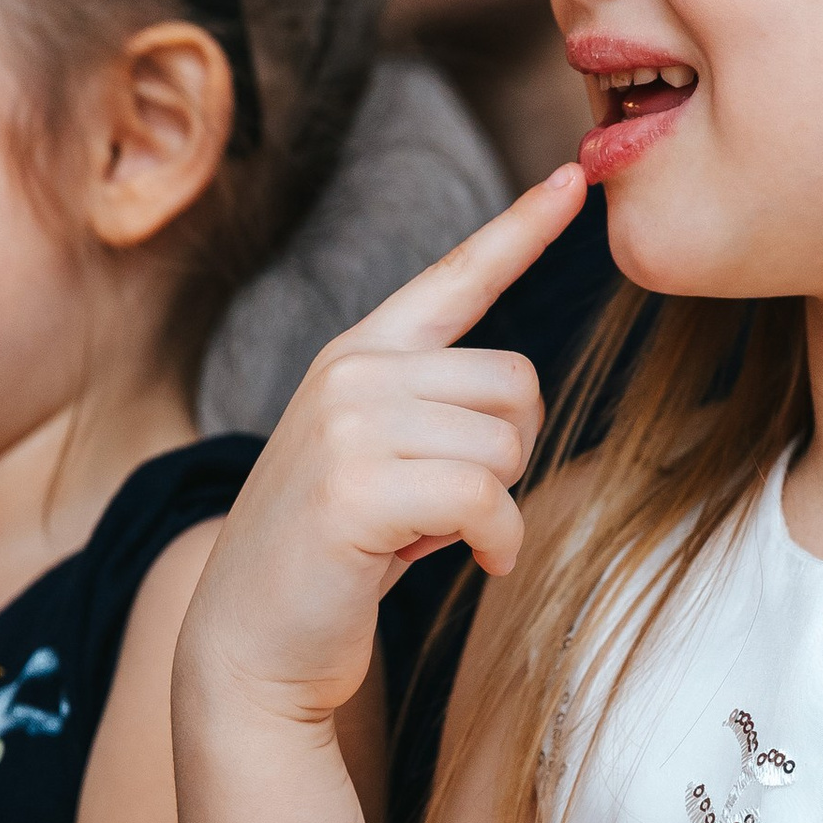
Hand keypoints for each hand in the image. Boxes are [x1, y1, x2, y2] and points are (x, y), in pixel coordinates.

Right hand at [173, 171, 582, 730]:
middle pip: (517, 383)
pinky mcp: (357, 489)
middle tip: (449, 505)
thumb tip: (516, 401)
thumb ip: (430, 408)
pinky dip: (497, 545)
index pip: (456, 275)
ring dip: (495, 507)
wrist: (249, 645)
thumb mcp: (375, 457)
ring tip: (429, 534)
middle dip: (508, 455)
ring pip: (506, 444)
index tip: (573, 177)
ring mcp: (349, 425)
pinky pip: (487, 499)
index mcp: (360, 354)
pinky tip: (466, 565)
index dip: (522, 226)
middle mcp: (352, 372)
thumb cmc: (331, 556)